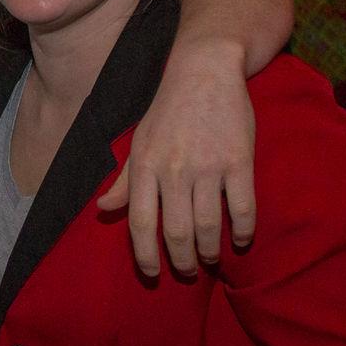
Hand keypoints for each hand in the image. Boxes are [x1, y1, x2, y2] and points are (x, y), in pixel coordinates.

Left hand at [99, 41, 253, 275]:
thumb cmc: (167, 111)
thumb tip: (103, 209)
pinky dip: (242, 230)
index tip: (151, 273)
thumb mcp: (138, 143)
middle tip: (186, 271)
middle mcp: (173, 170)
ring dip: (209, 251)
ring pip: (208, 225)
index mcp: (144, 166)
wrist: (203, 72)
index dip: (144, 254)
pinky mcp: (238, 160)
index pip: (140, 223)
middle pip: (176, 231)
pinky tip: (240, 241)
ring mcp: (207, 166)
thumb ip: (125, 180)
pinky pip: (242, 207)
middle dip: (181, 260)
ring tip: (209, 259)